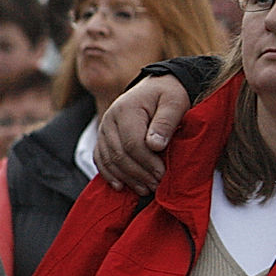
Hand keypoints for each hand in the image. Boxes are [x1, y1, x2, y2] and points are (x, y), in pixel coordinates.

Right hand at [94, 75, 190, 194]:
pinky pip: (100, 159)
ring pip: (109, 160)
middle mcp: (110, 119)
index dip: (147, 163)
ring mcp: (104, 128)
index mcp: (127, 109)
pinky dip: (109, 174)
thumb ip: (166, 122)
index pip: (132, 143)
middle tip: (156, 185)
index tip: (162, 174)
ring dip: (126, 178)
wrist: (157, 86)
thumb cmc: (169, 95)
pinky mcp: (103, 137)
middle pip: (119, 154)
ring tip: (145, 189)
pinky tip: (121, 186)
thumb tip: (155, 146)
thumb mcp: (174, 103)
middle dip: (138, 174)